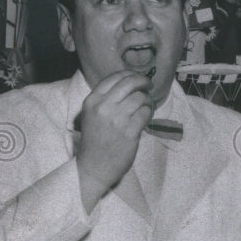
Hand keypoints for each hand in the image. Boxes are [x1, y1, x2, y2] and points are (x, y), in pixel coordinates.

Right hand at [76, 70, 153, 211]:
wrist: (93, 166)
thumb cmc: (95, 140)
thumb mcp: (92, 114)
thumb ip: (106, 99)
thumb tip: (130, 83)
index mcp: (92, 100)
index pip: (114, 77)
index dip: (130, 74)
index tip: (138, 78)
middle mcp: (103, 107)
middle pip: (129, 83)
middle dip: (143, 81)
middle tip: (148, 85)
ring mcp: (117, 119)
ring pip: (140, 97)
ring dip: (147, 100)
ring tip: (146, 106)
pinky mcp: (129, 131)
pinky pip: (145, 113)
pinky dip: (148, 113)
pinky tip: (145, 117)